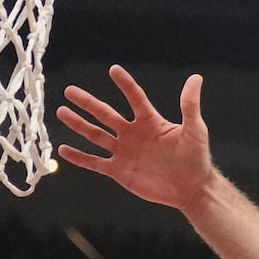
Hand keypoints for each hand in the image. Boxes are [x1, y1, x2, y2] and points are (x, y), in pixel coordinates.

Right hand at [57, 65, 216, 209]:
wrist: (191, 189)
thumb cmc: (196, 159)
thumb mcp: (195, 130)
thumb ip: (190, 106)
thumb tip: (196, 78)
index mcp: (150, 122)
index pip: (134, 98)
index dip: (125, 85)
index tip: (114, 70)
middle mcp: (133, 134)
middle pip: (106, 114)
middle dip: (87, 103)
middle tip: (70, 91)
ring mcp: (124, 152)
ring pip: (96, 135)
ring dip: (79, 124)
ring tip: (62, 112)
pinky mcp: (119, 171)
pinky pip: (95, 163)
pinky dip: (80, 157)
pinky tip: (64, 149)